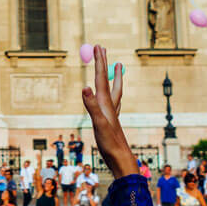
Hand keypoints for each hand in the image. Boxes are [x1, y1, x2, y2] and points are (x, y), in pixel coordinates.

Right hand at [81, 47, 138, 180]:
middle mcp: (109, 105)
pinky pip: (112, 100)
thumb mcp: (98, 123)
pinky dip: (112, 92)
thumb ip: (91, 105)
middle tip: (103, 49)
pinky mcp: (111, 120)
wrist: (121, 159)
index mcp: (105, 102)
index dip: (99, 61)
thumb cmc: (110, 143)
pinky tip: (112, 95)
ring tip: (117, 66)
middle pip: (108, 79)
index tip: (97, 46)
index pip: (101, 77)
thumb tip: (85, 86)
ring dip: (114, 76)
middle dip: (105, 63)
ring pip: (114, 88)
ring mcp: (111, 112)